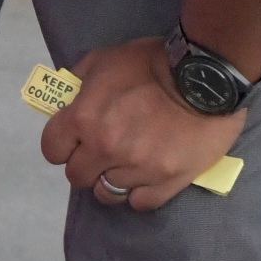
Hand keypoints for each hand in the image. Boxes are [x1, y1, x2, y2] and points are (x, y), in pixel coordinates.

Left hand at [40, 36, 245, 211]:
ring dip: (112, 180)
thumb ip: (79, 80)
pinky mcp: (169, 180)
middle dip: (85, 165)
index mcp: (84, 118)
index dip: (62, 146)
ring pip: (108, 193)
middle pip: (77, 176)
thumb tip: (66, 100)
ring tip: (125, 166)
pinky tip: (145, 178)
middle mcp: (106, 148)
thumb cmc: (153, 61)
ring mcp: (138, 168)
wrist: (208, 76)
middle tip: (102, 153)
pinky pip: (141, 202)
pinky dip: (139, 193)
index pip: (52, 150)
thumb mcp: (104, 58)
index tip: (74, 141)